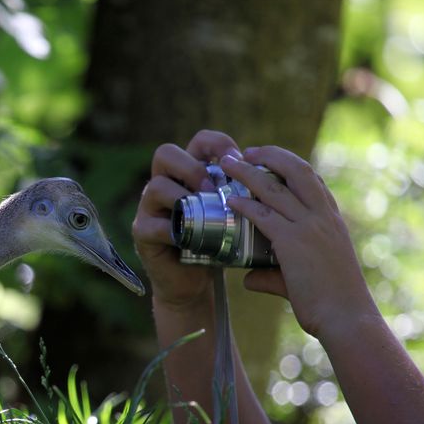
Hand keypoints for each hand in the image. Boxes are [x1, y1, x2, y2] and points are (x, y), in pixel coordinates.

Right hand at [132, 130, 242, 309]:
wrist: (194, 282)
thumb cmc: (218, 244)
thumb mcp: (234, 214)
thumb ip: (247, 196)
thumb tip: (280, 181)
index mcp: (190, 173)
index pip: (199, 141)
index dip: (217, 144)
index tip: (238, 159)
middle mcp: (166, 183)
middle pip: (166, 153)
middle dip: (192, 167)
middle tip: (213, 188)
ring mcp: (150, 207)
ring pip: (156, 185)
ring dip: (181, 196)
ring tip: (202, 212)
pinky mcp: (143, 232)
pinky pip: (152, 224)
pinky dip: (172, 231)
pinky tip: (189, 241)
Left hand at [220, 146, 379, 338]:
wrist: (347, 319)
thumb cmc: (332, 304)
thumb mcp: (306, 279)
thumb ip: (273, 274)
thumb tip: (248, 278)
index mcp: (333, 221)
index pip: (314, 181)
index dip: (291, 166)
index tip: (270, 159)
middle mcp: (324, 218)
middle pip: (297, 171)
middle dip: (271, 156)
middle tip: (247, 151)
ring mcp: (310, 228)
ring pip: (275, 189)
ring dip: (248, 173)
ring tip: (229, 163)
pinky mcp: (294, 243)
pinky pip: (264, 216)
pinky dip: (244, 205)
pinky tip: (229, 200)